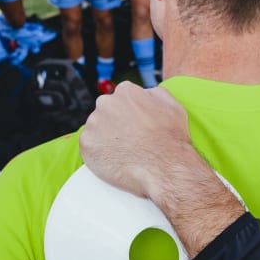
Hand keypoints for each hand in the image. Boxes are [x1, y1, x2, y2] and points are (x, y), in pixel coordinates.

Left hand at [79, 84, 242, 256]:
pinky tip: (115, 160)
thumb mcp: (172, 105)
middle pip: (106, 112)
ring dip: (105, 139)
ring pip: (96, 129)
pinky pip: (89, 147)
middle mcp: (106, 102)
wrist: (164, 168)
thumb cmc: (171, 139)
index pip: (121, 99)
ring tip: (123, 153)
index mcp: (126, 91)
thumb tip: (144, 93)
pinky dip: (98, 154)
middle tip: (129, 141)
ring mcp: (94, 123)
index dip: (129, 114)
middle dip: (115, 124)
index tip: (135, 127)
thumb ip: (154, 94)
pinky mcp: (86, 144)